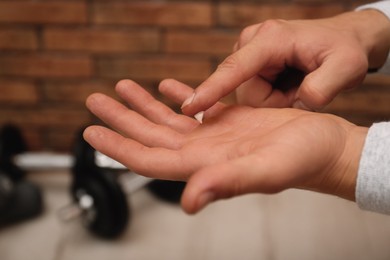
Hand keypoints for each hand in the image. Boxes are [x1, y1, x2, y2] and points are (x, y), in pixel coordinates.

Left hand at [84, 80, 367, 213]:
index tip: (92, 131)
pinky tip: (166, 87)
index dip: (118, 147)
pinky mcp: (228, 121)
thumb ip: (227, 184)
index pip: (149, 159)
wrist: (324, 147)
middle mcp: (203, 152)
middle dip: (121, 118)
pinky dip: (178, 95)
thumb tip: (190, 202)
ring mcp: (214, 137)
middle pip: (150, 137)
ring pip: (168, 120)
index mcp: (204, 165)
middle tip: (95, 100)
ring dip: (143, 104)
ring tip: (123, 87)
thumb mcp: (266, 170)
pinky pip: (195, 107)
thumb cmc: (303, 160)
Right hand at [181, 10, 389, 113]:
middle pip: (245, 91)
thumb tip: (300, 101)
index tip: (189, 106)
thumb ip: (324, 87)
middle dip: (274, 102)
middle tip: (303, 91)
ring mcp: (249, 53)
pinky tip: (289, 84)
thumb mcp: (347, 68)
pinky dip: (273, 97)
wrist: (342, 40)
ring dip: (275, 100)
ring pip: (249, 95)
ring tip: (298, 86)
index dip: (212, 89)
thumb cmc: (344, 50)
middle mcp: (253, 43)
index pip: (234, 68)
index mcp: (271, 40)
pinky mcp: (250, 64)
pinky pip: (253, 93)